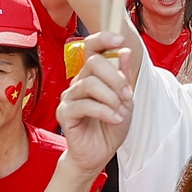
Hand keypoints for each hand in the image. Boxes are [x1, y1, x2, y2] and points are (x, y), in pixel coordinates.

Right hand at [57, 33, 135, 177]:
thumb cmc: (110, 127)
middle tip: (127, 95)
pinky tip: (115, 119)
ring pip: (90, 83)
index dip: (103, 38)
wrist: (99, 153)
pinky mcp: (64, 112)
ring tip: (121, 112)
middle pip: (93, 62)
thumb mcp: (125, 100)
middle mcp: (78, 81)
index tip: (119, 39)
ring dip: (111, 97)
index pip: (91, 47)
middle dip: (116, 78)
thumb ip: (124, 77)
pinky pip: (84, 104)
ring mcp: (69, 96)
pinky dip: (104, 111)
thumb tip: (124, 51)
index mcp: (93, 75)